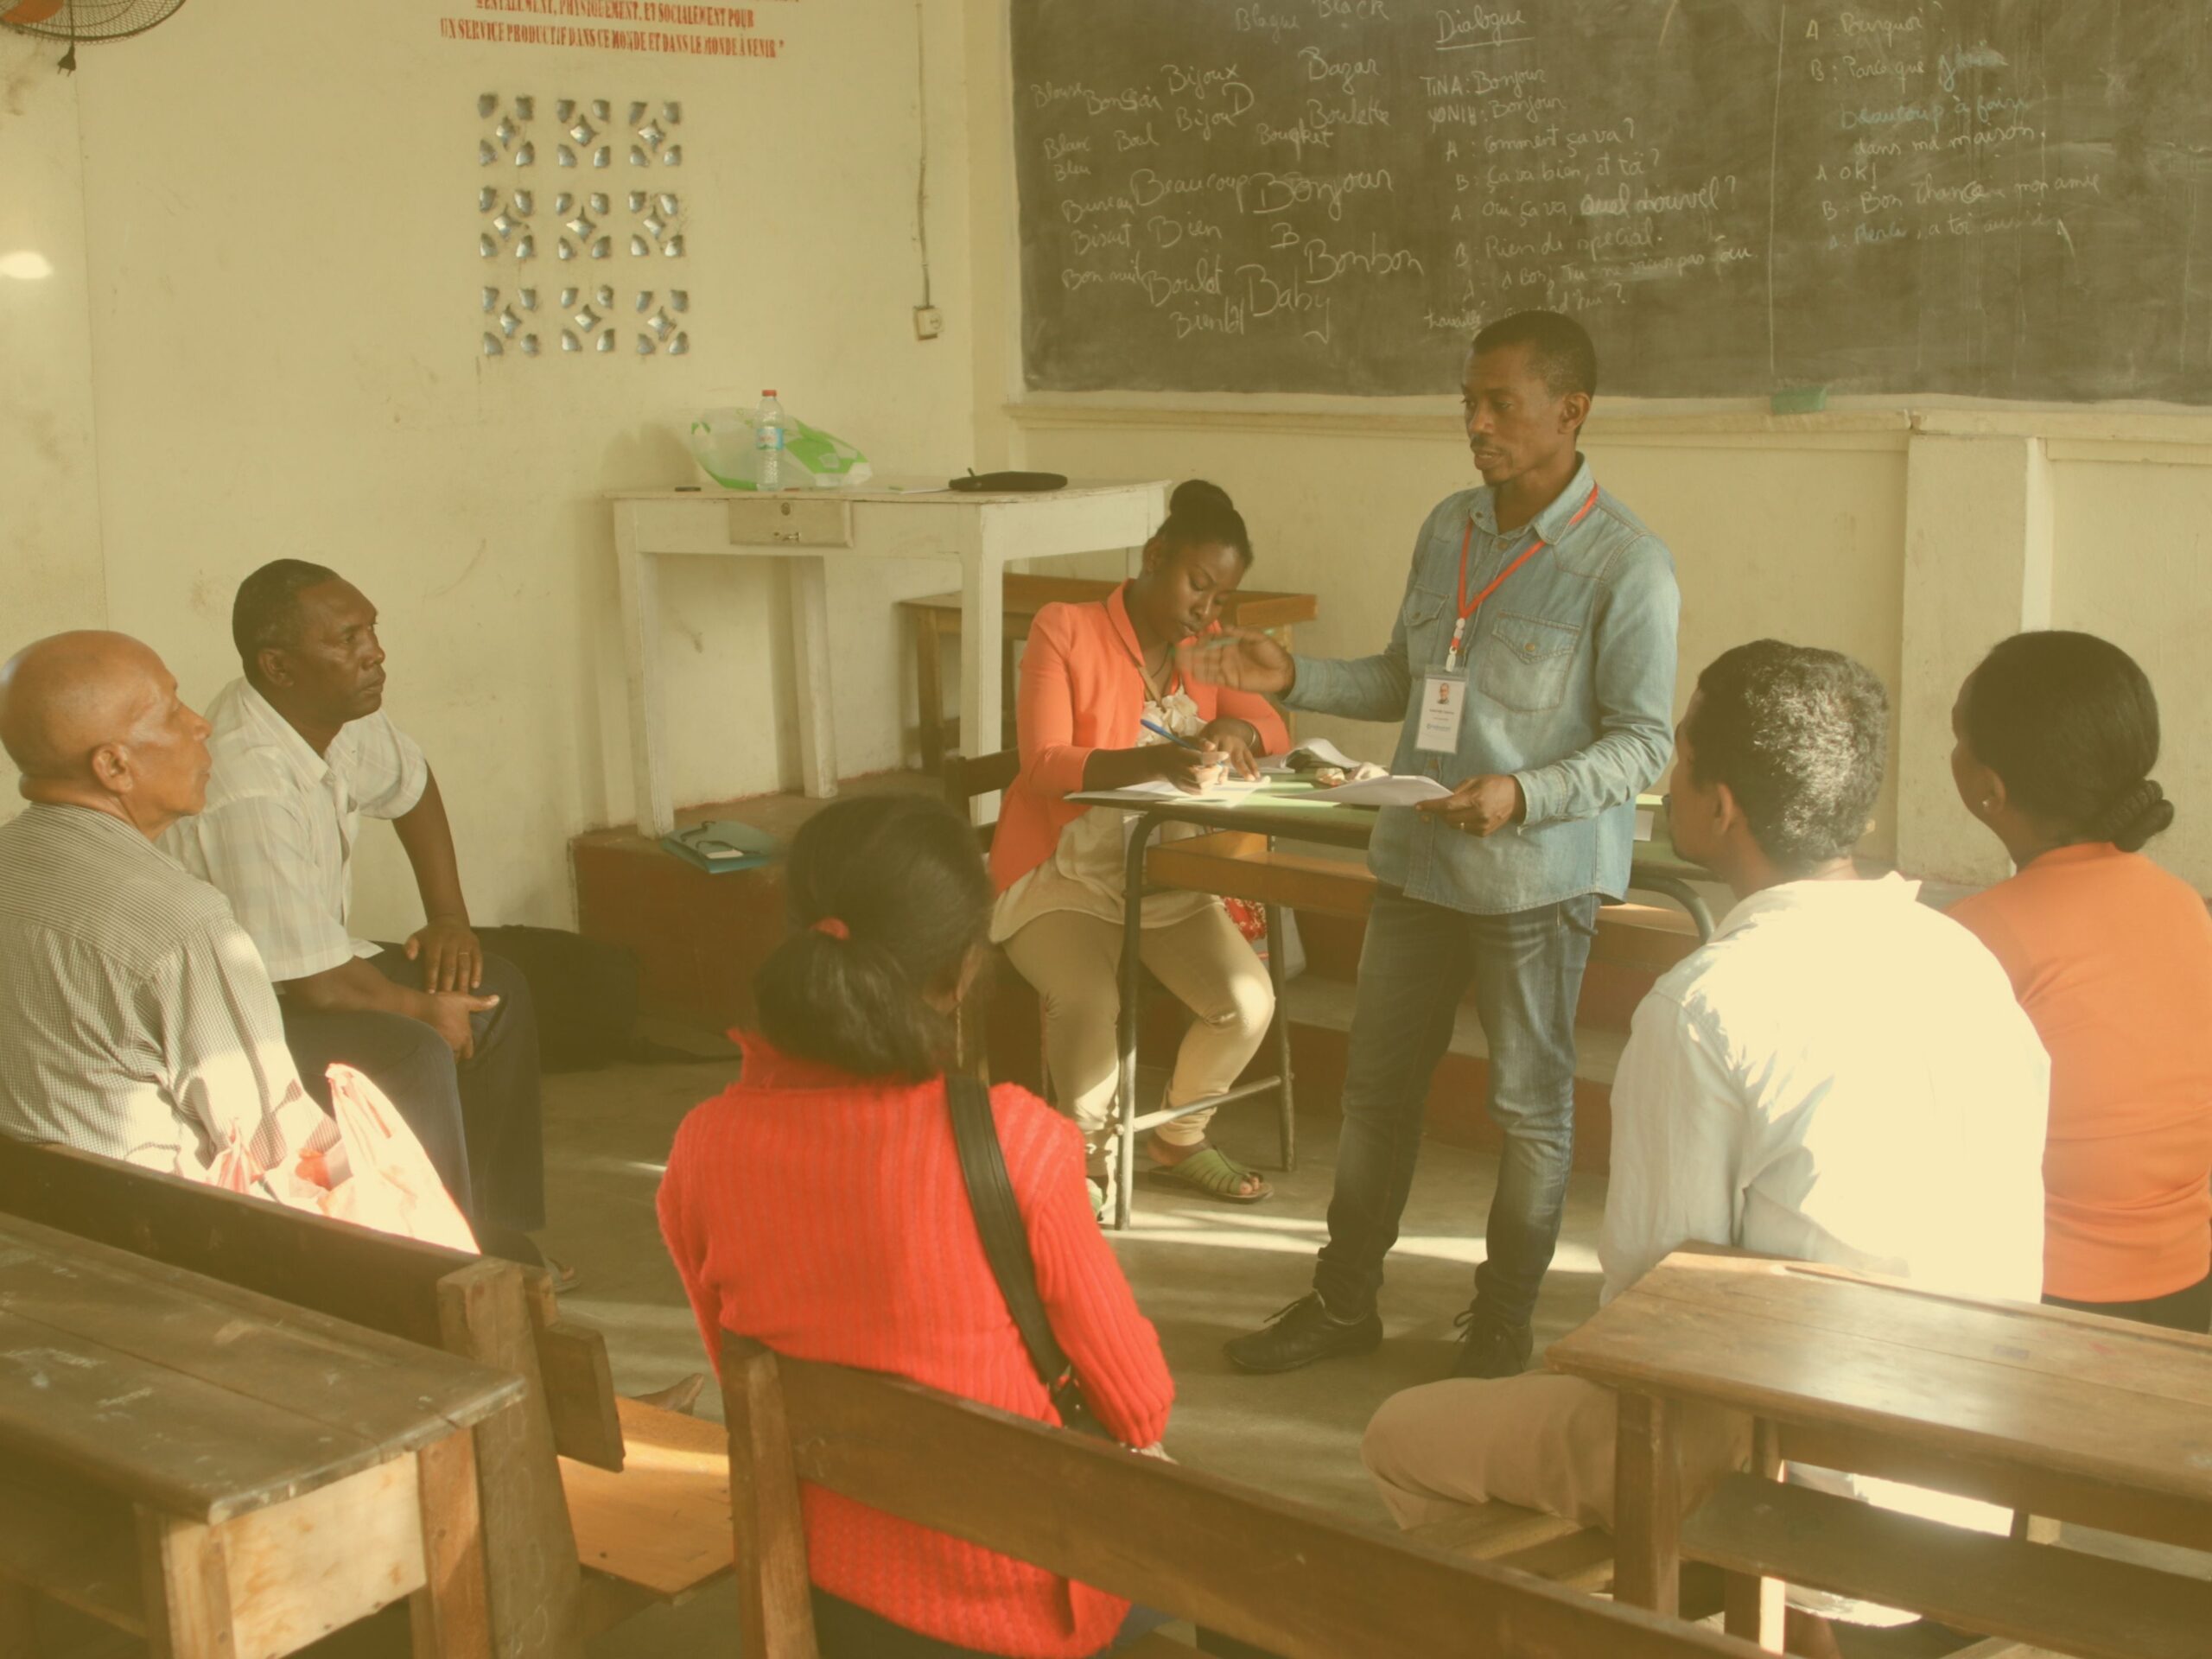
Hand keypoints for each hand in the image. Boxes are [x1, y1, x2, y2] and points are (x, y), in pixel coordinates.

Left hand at [406, 916, 482, 992]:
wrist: (450, 919)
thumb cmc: (431, 934)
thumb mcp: (417, 937)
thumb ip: (410, 947)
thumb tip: (409, 957)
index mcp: (435, 942)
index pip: (433, 962)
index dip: (432, 978)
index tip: (431, 993)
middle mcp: (451, 942)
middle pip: (450, 966)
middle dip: (448, 983)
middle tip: (446, 998)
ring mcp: (464, 943)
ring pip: (464, 964)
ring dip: (463, 981)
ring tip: (461, 996)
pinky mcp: (475, 945)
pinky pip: (478, 960)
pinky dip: (477, 973)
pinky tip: (475, 985)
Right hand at [422, 989, 500, 1058]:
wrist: (420, 1009)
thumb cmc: (444, 1005)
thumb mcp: (465, 1001)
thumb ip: (481, 1003)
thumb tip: (497, 999)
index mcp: (465, 1038)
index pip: (469, 1052)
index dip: (465, 1050)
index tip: (460, 1046)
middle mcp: (454, 1046)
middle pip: (457, 1058)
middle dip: (454, 1055)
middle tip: (448, 1048)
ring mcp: (440, 1049)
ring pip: (444, 1058)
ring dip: (443, 1055)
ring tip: (437, 1049)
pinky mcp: (427, 1049)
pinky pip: (431, 1056)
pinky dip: (431, 1053)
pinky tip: (427, 1049)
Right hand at [1146, 742, 1227, 793]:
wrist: (1161, 763)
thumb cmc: (1177, 749)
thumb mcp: (1186, 740)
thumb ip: (1200, 742)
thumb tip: (1213, 747)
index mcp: (1180, 757)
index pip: (1199, 759)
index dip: (1214, 758)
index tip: (1225, 754)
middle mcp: (1179, 772)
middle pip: (1199, 777)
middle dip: (1213, 772)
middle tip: (1219, 766)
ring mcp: (1180, 783)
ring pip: (1200, 787)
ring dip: (1212, 780)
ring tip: (1214, 772)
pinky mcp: (1183, 790)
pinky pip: (1199, 792)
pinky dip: (1208, 786)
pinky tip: (1209, 778)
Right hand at [1179, 627, 1293, 696]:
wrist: (1283, 672)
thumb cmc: (1272, 652)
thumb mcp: (1258, 637)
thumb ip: (1241, 633)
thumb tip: (1224, 627)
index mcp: (1232, 643)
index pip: (1213, 640)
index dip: (1202, 640)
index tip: (1193, 640)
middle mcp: (1226, 655)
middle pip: (1206, 654)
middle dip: (1192, 653)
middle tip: (1178, 652)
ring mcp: (1226, 669)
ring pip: (1206, 666)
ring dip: (1193, 665)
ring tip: (1180, 663)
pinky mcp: (1229, 681)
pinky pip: (1213, 678)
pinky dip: (1203, 677)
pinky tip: (1192, 674)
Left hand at [1197, 718, 1262, 779]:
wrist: (1226, 724)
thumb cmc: (1210, 735)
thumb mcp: (1203, 735)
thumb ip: (1200, 747)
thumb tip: (1194, 762)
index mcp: (1215, 736)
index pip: (1211, 748)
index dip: (1209, 757)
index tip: (1207, 767)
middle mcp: (1227, 740)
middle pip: (1225, 756)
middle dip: (1223, 769)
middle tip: (1221, 781)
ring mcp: (1238, 745)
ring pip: (1240, 758)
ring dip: (1244, 769)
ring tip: (1249, 779)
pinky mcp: (1245, 748)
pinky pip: (1250, 758)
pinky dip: (1253, 767)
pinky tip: (1256, 777)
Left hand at [1416, 774, 1524, 837]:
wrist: (1517, 798)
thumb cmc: (1494, 784)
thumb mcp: (1475, 780)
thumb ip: (1457, 790)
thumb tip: (1441, 798)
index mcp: (1475, 799)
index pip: (1447, 805)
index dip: (1431, 807)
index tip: (1419, 806)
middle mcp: (1478, 815)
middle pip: (1448, 818)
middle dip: (1438, 813)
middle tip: (1433, 807)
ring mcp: (1481, 826)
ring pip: (1455, 826)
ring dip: (1449, 818)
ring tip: (1452, 810)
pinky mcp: (1484, 833)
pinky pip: (1464, 830)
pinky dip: (1460, 823)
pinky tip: (1465, 815)